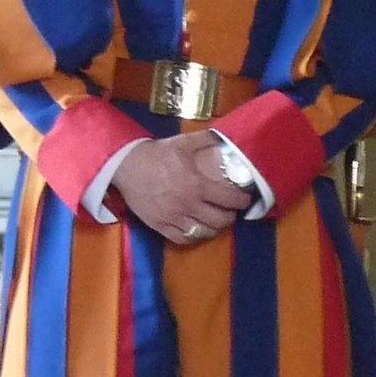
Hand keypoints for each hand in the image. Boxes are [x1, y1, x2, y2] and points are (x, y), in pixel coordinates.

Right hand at [114, 133, 255, 243]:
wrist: (129, 167)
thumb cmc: (159, 154)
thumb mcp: (185, 142)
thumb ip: (207, 140)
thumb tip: (223, 137)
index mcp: (197, 185)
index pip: (228, 200)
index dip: (242, 201)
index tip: (246, 200)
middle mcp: (188, 205)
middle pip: (219, 220)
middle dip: (230, 217)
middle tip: (232, 211)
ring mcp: (174, 218)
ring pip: (203, 232)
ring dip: (214, 229)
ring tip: (217, 222)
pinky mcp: (160, 226)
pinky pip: (182, 239)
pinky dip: (194, 237)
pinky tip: (198, 230)